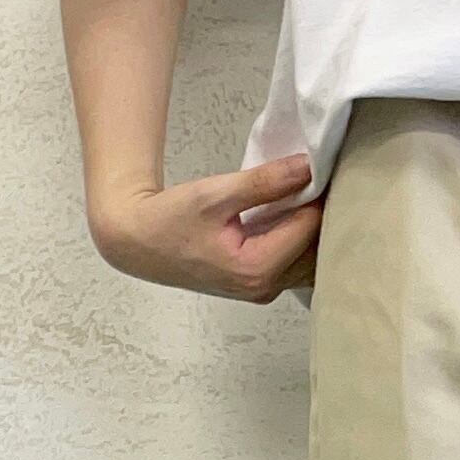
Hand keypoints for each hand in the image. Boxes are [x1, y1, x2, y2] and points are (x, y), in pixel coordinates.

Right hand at [87, 153, 322, 302]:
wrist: (137, 243)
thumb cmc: (168, 219)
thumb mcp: (215, 194)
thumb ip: (264, 183)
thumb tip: (307, 167)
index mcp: (258, 269)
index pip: (309, 229)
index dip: (317, 197)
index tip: (319, 170)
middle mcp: (266, 288)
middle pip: (315, 252)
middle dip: (321, 217)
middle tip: (319, 182)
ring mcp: (263, 291)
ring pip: (308, 262)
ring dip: (312, 232)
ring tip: (307, 197)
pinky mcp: (258, 286)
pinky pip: (293, 265)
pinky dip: (299, 242)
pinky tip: (293, 216)